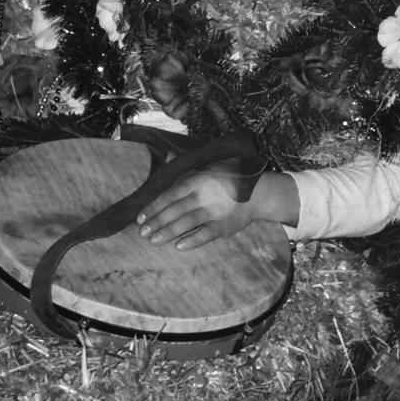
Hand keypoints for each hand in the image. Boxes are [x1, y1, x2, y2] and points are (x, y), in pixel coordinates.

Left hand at [135, 170, 256, 250]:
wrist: (258, 193)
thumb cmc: (226, 182)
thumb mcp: (207, 171)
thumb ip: (186, 172)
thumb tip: (166, 154)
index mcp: (197, 181)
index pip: (169, 195)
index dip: (154, 207)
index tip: (140, 218)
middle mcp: (204, 195)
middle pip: (175, 210)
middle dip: (157, 222)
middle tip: (142, 232)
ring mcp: (215, 211)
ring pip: (187, 222)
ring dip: (168, 232)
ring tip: (153, 240)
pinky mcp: (225, 225)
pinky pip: (206, 234)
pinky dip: (192, 240)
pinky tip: (178, 246)